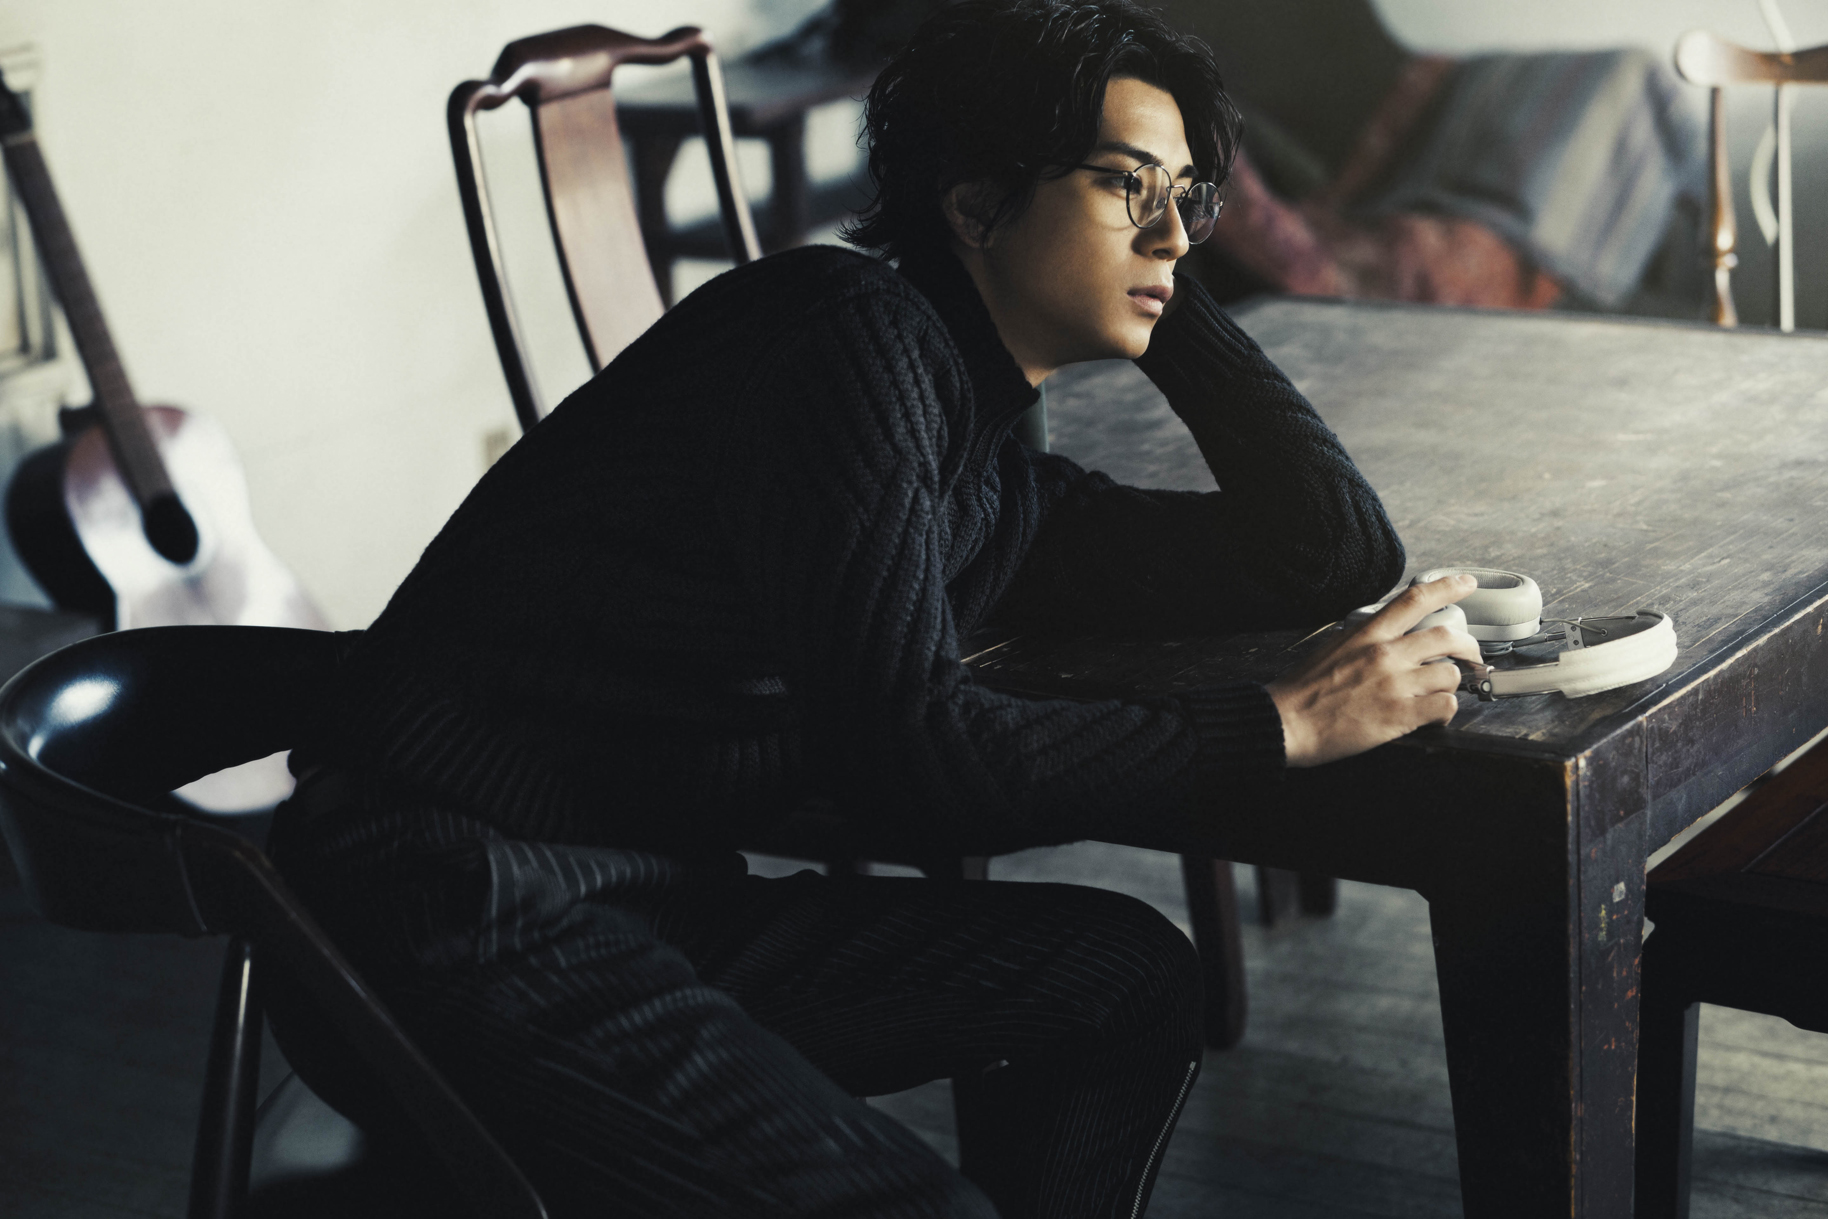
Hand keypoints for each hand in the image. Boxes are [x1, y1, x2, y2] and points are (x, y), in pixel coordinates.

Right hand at [1266, 574, 1484, 767]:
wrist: (1286, 722)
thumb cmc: (1303, 690)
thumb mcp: (1332, 647)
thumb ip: (1364, 639)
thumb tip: (1388, 637)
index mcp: (1367, 634)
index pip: (1415, 599)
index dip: (1448, 587)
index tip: (1465, 583)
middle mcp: (1385, 655)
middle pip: (1447, 636)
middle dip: (1468, 647)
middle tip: (1470, 656)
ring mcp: (1395, 684)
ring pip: (1450, 674)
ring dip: (1451, 685)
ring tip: (1437, 693)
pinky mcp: (1400, 716)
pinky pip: (1445, 707)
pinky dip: (1446, 711)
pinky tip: (1434, 715)